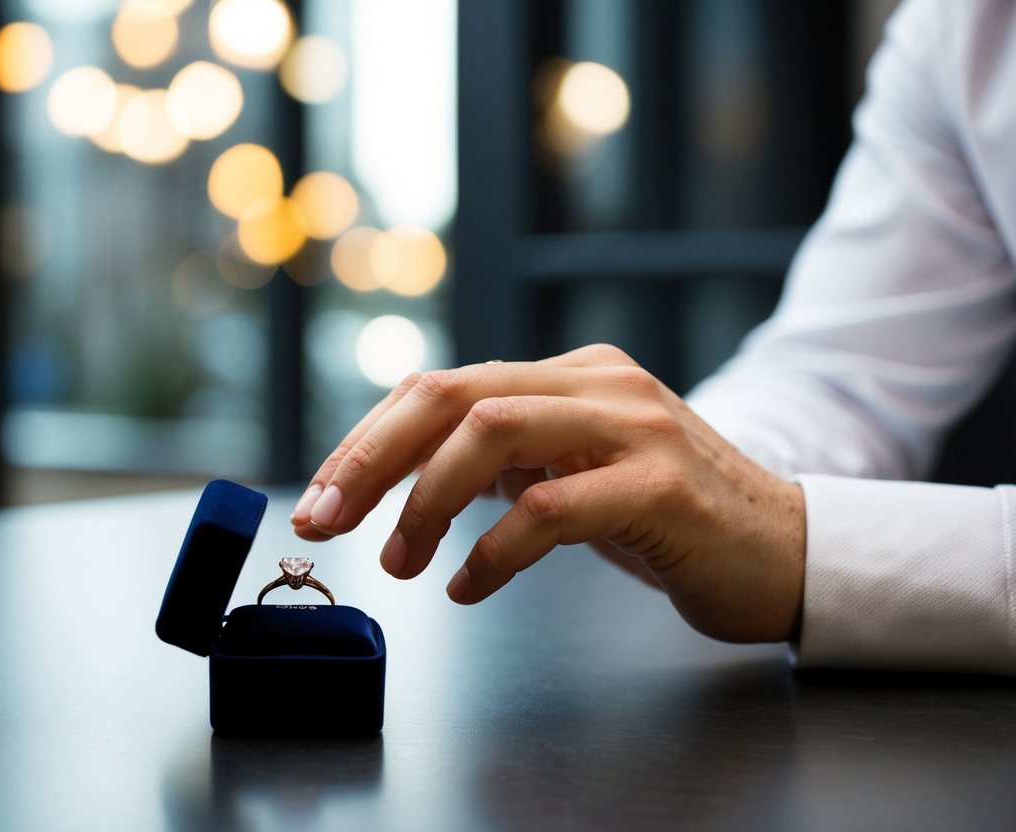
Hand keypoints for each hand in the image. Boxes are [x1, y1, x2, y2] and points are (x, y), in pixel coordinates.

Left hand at [291, 344, 805, 642]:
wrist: (783, 549)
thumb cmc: (668, 518)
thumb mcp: (575, 471)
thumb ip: (509, 457)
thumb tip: (411, 471)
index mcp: (569, 376)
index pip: (441, 386)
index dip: (366, 439)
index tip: (318, 496)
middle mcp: (598, 384)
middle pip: (452, 394)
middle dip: (370, 458)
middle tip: (322, 521)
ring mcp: (634, 428)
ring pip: (494, 432)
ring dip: (425, 499)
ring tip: (398, 561)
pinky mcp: (663, 486)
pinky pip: (554, 506)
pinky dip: (496, 550)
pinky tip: (469, 587)